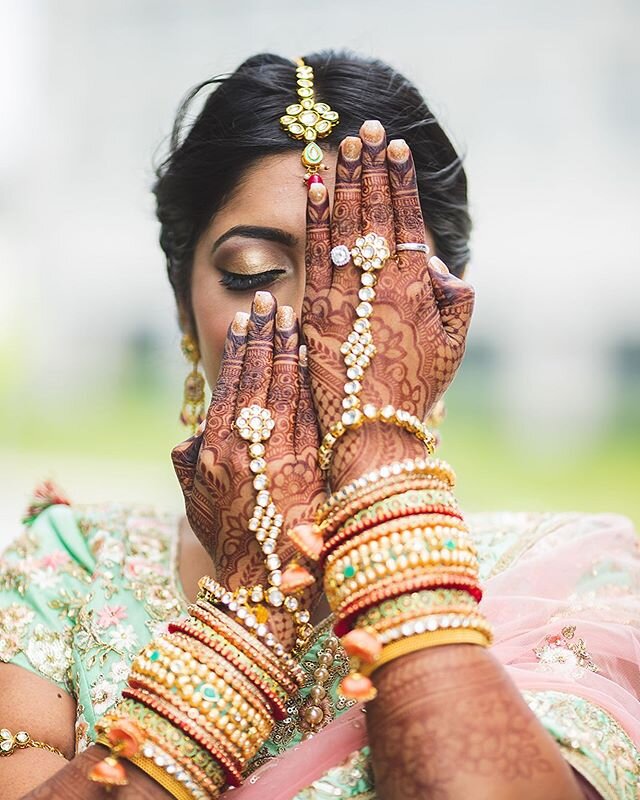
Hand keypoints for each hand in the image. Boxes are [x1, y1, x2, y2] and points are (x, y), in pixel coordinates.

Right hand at [171, 292, 325, 645]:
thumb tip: (192, 434)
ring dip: (285, 347)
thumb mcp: (196, 501)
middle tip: (269, 301)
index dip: (238, 350)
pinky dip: (306, 378)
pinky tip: (311, 354)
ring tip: (290, 315)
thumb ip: (190, 462)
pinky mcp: (304, 462)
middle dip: (262, 335)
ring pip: (281, 386)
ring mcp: (274, 452)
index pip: (228, 385)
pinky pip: (305, 409)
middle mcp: (240, 444)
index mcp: (211, 449)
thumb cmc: (227, 542)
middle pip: (254, 376)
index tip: (245, 321)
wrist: (260, 585)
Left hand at [302, 120, 474, 485]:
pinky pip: (314, 256)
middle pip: (374, 213)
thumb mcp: (454, 347)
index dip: (402, 183)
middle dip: (372, 168)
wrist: (370, 432)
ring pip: (343, 226)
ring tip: (343, 146)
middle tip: (368, 129)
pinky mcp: (313, 312)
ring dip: (344, 182)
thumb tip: (436, 263)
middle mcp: (380, 285)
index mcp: (418, 290)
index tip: (398, 149)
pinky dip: (314, 221)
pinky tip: (313, 190)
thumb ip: (455, 299)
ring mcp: (344, 296)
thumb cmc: (416, 392)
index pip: (407, 222)